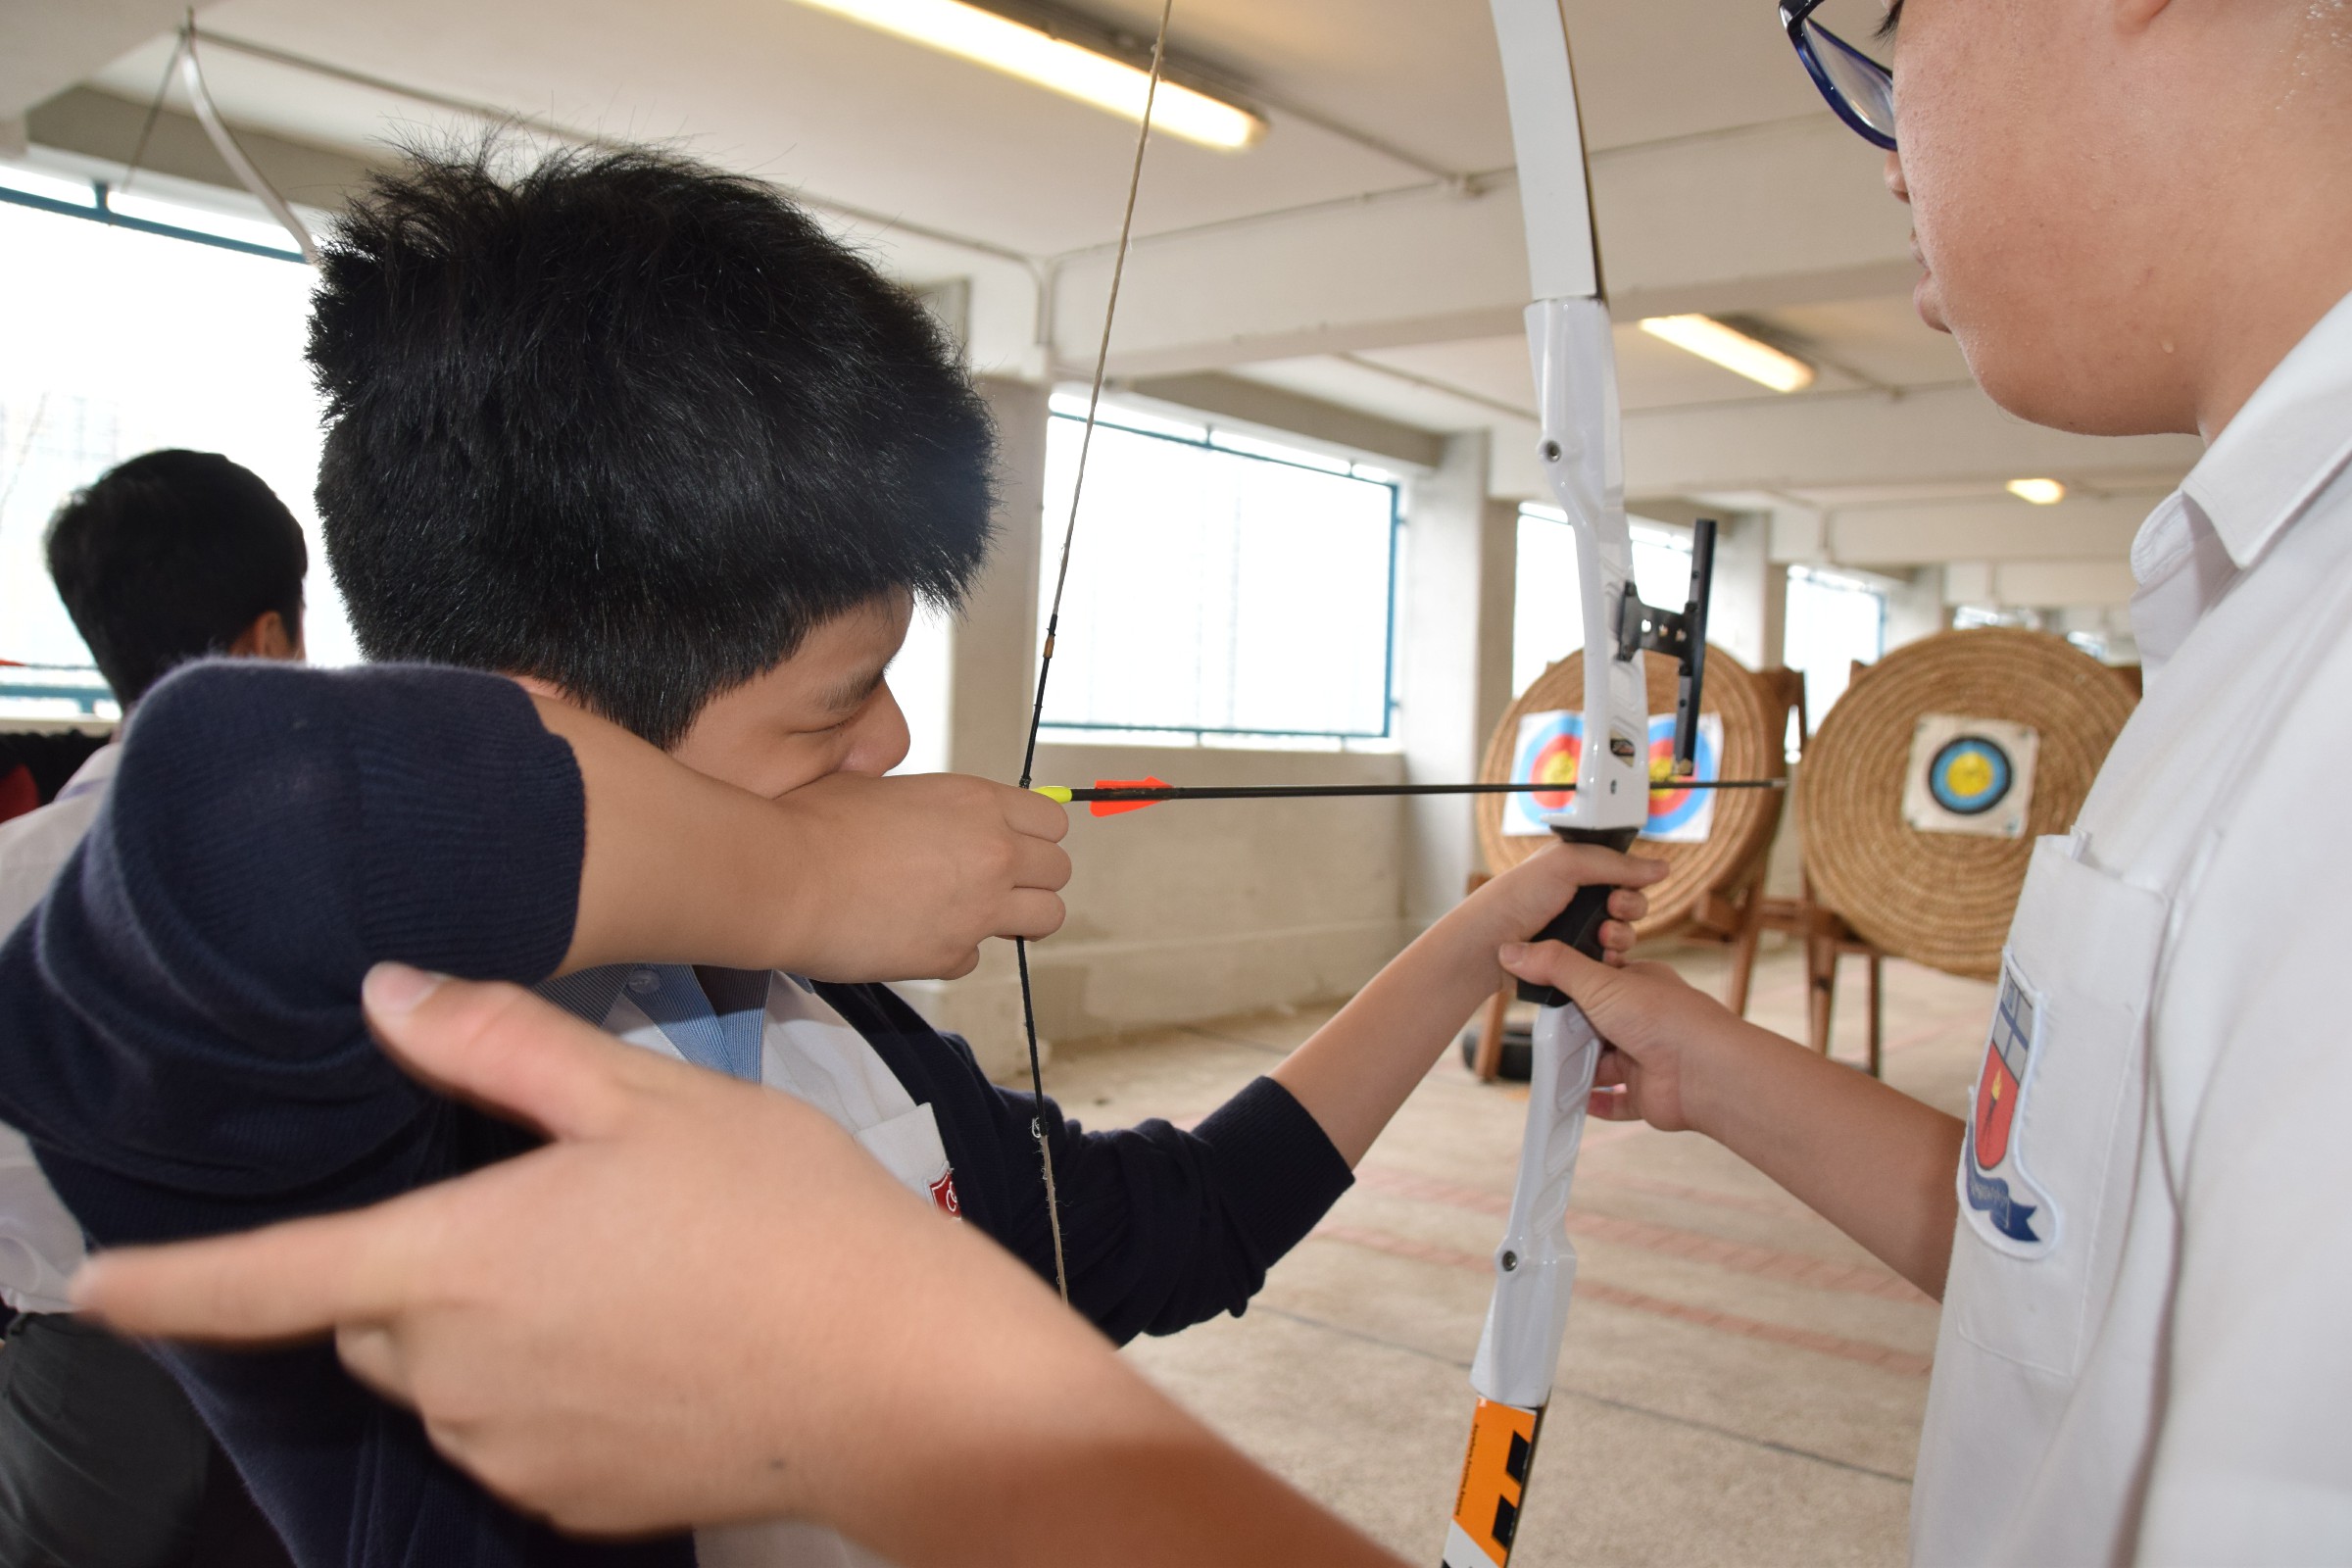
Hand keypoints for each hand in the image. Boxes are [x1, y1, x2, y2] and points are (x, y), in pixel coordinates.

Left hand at [74, 966, 1403, 1566]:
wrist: (897, 1373)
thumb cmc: (783, 1214)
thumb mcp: (650, 1098)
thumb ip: (503, 1045)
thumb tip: (388, 992)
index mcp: (459, 1259)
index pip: (270, 1275)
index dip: (167, 1282)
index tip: (92, 1288)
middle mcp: (458, 1371)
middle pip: (381, 1315)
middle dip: (426, 1263)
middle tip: (557, 1206)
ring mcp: (510, 1449)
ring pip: (448, 1374)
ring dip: (493, 1323)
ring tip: (633, 1273)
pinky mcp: (568, 1500)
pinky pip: (513, 1432)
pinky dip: (548, 1386)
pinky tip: (654, 1343)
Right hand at [772, 771, 1071, 980]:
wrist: (784, 878)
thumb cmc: (815, 823)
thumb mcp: (882, 788)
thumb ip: (932, 807)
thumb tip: (937, 820)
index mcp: (978, 802)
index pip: (1053, 821)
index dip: (1034, 835)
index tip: (1012, 845)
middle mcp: (993, 853)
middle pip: (1059, 871)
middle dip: (1033, 879)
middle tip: (995, 884)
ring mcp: (979, 909)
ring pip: (1046, 918)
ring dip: (1017, 918)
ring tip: (975, 914)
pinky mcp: (951, 955)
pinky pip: (976, 957)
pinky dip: (953, 951)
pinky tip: (914, 935)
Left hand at [1466, 840, 1666, 967]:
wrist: (1489, 946)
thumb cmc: (1514, 899)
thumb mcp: (1565, 864)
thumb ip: (1614, 863)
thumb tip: (1660, 867)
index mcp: (1576, 868)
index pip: (1623, 870)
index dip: (1632, 878)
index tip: (1628, 883)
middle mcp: (1580, 898)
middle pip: (1630, 902)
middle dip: (1629, 907)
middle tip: (1611, 908)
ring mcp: (1579, 930)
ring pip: (1624, 933)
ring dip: (1621, 935)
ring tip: (1601, 936)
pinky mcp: (1578, 959)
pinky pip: (1611, 960)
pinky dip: (1612, 958)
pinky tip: (1600, 957)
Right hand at [1496, 942, 1740, 1132]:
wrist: (1705, 1072)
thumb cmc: (1666, 1018)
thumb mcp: (1599, 982)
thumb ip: (1555, 967)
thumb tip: (1512, 951)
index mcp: (1638, 985)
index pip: (1596, 982)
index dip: (1569, 988)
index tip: (1541, 994)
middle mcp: (1644, 1020)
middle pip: (1595, 1026)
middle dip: (1571, 1034)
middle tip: (1543, 1038)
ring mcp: (1647, 1058)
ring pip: (1603, 1065)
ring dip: (1580, 1069)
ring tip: (1551, 1071)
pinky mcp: (1648, 1094)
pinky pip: (1617, 1102)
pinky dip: (1598, 1104)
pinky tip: (1578, 1101)